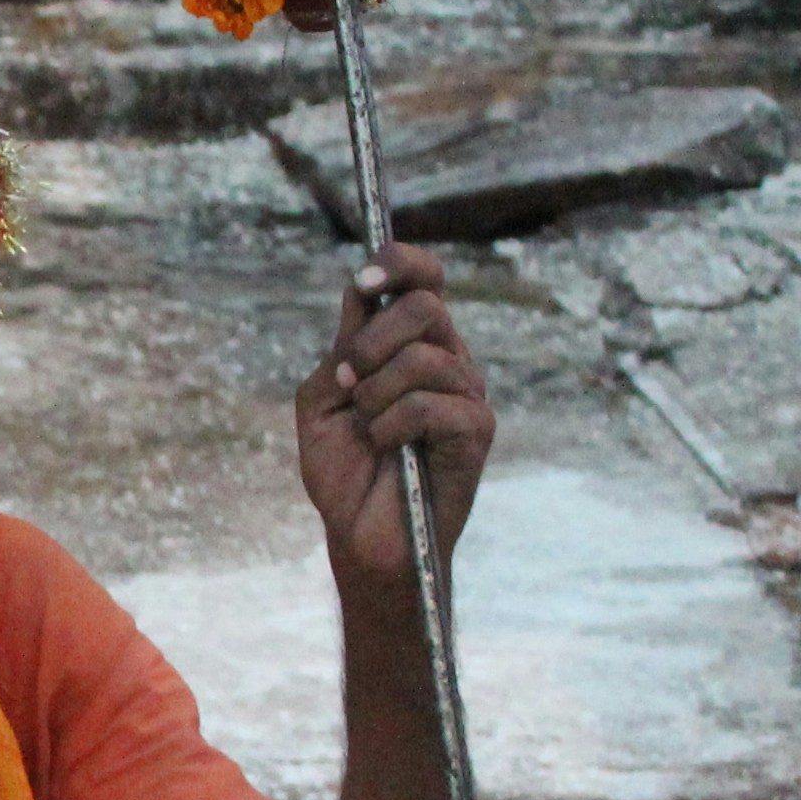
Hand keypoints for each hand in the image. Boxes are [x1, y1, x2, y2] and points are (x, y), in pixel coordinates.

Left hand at [294, 245, 494, 585]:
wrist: (361, 535)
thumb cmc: (345, 470)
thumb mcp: (323, 399)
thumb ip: (341, 347)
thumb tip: (362, 295)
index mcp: (412, 344)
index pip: (424, 278)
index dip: (399, 265)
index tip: (363, 283)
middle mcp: (447, 360)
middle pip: (425, 306)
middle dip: (371, 341)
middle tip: (350, 381)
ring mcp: (467, 393)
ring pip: (422, 358)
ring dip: (375, 395)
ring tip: (369, 429)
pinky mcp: (477, 430)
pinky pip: (429, 404)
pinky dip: (391, 426)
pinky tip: (390, 448)